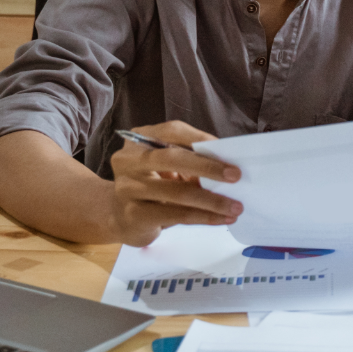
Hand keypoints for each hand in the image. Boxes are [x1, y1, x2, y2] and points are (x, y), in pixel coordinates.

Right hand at [107, 121, 241, 246]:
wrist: (116, 216)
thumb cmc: (151, 185)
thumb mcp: (165, 167)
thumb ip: (189, 161)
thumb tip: (228, 165)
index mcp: (138, 140)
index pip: (172, 131)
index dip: (200, 138)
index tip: (228, 149)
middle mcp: (128, 160)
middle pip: (172, 158)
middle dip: (208, 167)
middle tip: (236, 176)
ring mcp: (127, 188)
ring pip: (178, 192)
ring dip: (212, 201)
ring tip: (236, 207)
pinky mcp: (133, 215)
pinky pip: (176, 215)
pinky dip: (203, 217)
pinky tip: (221, 219)